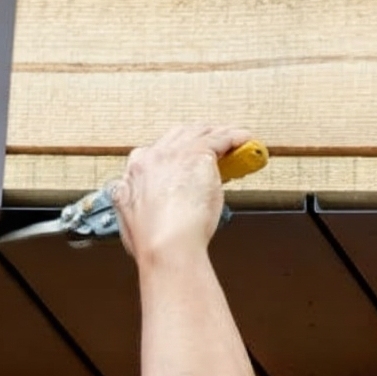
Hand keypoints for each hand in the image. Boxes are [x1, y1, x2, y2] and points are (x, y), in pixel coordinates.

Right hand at [112, 125, 252, 264]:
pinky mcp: (199, 153)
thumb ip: (139, 201)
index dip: (175, 154)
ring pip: (201, 133)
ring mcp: (176, 152)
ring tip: (233, 141)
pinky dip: (234, 137)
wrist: (166, 243)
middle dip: (196, 138)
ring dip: (217, 135)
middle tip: (213, 147)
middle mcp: (153, 155)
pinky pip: (222, 138)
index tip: (186, 161)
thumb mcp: (132, 216)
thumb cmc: (153, 239)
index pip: (157, 152)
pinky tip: (244, 140)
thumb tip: (150, 203)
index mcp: (135, 171)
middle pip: (179, 135)